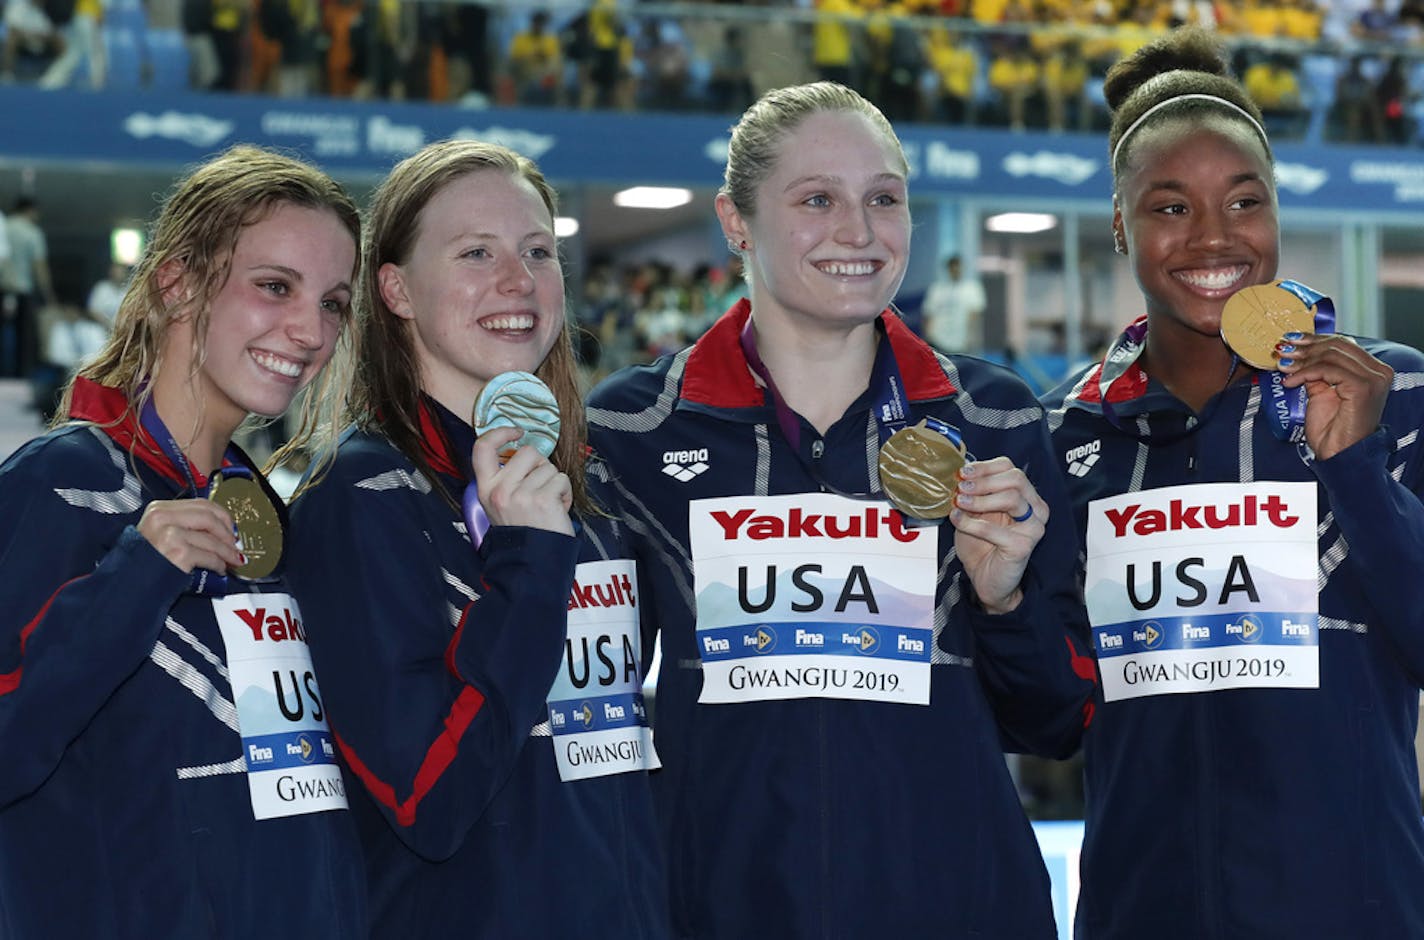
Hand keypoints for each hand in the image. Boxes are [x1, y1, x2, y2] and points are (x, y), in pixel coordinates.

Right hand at [137, 499, 242, 573]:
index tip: (231, 528)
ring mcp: (169, 535)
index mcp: (159, 509)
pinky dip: (219, 564)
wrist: (128, 585)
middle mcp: (162, 518)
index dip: (222, 516)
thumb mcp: (160, 533)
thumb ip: (185, 526)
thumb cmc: (147, 561)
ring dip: (227, 552)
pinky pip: (209, 557)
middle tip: (235, 545)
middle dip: (227, 533)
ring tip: (233, 560)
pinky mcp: (178, 553)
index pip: (201, 504)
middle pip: (209, 518)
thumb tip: (222, 530)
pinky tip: (220, 569)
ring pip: (212, 539)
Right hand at [470, 426, 574, 536]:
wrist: (532, 561)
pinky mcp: (542, 499)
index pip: (482, 447)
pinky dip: (565, 493)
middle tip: (540, 487)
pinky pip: (562, 479)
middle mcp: (500, 490)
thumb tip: (525, 451)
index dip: (500, 432)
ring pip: (549, 467)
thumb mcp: (500, 504)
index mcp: (486, 488)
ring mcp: (521, 494)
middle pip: (528, 452)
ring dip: (554, 483)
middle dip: (541, 465)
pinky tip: (557, 509)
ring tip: (548, 504)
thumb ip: (507, 478)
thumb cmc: (523, 531)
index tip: (516, 432)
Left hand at [947, 457, 1046, 613]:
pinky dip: (971, 523)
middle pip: (1015, 479)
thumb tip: (958, 474)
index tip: (963, 472)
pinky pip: (995, 529)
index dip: (985, 467)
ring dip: (979, 499)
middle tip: (960, 487)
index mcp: (1025, 496)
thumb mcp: (974, 512)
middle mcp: (1035, 509)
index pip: (1010, 468)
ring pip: (1012, 498)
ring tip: (959, 503)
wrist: (985, 579)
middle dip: (983, 481)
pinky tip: (957, 520)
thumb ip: (971, 493)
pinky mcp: (1024, 546)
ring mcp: (1033, 527)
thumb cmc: (981, 545)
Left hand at [1276, 333, 1392, 459]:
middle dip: (1305, 347)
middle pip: (1336, 345)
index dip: (1314, 339)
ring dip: (1302, 359)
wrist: (1339, 454)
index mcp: (1372, 369)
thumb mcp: (1321, 392)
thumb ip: (1316, 371)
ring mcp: (1374, 378)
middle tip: (1282, 350)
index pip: (1342, 343)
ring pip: (1331, 355)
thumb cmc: (1332, 429)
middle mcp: (1378, 371)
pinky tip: (1290, 381)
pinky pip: (1327, 370)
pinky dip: (1304, 372)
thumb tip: (1296, 353)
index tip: (1290, 340)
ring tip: (1283, 366)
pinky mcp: (1363, 387)